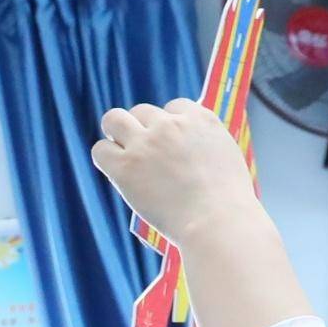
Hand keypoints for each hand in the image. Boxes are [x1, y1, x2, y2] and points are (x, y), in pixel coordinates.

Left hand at [89, 99, 255, 241]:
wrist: (217, 220)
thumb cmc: (227, 201)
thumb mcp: (226, 156)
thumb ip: (203, 143)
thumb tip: (186, 147)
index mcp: (200, 118)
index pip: (173, 106)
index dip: (167, 126)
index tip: (170, 147)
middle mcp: (170, 124)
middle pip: (141, 111)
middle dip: (141, 130)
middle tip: (145, 157)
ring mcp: (146, 143)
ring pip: (113, 120)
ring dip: (115, 135)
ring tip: (124, 158)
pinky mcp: (126, 166)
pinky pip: (100, 150)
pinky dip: (105, 159)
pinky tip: (117, 174)